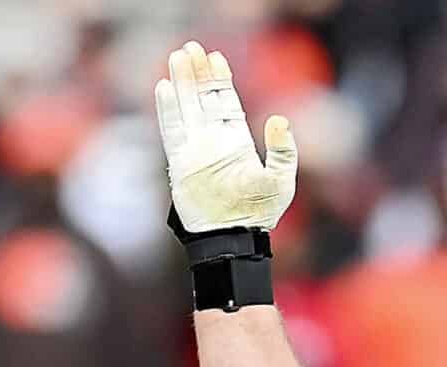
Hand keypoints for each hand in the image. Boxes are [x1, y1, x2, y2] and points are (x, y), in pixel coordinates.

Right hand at [155, 40, 297, 234]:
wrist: (233, 238)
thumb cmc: (259, 214)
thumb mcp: (282, 180)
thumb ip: (283, 150)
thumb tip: (278, 120)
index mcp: (237, 143)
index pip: (226, 103)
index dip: (220, 80)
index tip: (215, 58)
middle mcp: (214, 143)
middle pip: (203, 99)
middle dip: (198, 74)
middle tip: (191, 48)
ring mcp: (196, 151)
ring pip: (186, 108)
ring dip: (181, 83)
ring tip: (177, 57)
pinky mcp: (180, 164)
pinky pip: (171, 130)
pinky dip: (167, 109)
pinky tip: (163, 87)